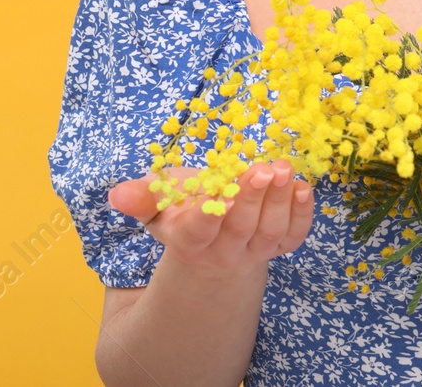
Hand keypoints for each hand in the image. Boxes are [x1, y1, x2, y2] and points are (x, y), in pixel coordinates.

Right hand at [108, 159, 314, 270]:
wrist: (212, 240)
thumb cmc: (182, 209)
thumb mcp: (158, 203)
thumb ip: (141, 198)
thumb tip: (117, 194)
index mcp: (190, 239)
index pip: (199, 231)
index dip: (209, 215)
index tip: (220, 193)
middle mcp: (223, 250)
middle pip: (240, 230)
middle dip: (253, 199)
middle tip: (264, 170)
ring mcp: (253, 251)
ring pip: (269, 234)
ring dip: (280, 202)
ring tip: (284, 170)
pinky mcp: (278, 246)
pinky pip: (293, 237)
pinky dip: (302, 216)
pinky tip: (304, 188)